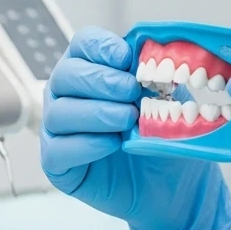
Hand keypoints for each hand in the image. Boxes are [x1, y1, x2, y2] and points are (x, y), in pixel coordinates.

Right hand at [41, 26, 230, 229]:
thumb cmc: (163, 135)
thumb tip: (160, 53)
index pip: (83, 44)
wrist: (173, 185)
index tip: (127, 58)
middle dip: (101, 80)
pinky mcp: (57, 163)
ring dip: (96, 112)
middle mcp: (68, 95)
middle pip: (67, 74)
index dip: (102, 47)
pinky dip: (85, 144)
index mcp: (92, 68)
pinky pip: (58, 149)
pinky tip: (112, 144)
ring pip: (59, 112)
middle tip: (132, 91)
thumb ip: (162, 74)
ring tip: (128, 119)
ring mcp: (58, 129)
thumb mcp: (170, 98)